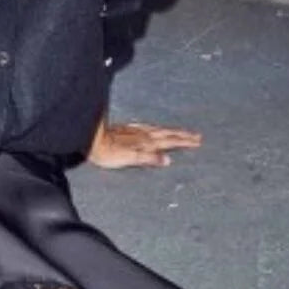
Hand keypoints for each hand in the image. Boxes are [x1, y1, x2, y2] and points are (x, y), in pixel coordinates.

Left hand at [87, 120, 201, 169]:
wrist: (91, 139)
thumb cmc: (108, 152)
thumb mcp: (130, 158)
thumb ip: (149, 158)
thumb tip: (168, 160)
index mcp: (146, 141)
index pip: (170, 141)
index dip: (184, 141)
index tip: (197, 140)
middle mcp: (143, 134)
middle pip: (168, 133)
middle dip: (182, 135)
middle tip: (196, 136)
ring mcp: (135, 130)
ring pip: (159, 130)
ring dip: (172, 131)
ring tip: (181, 132)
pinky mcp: (127, 129)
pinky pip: (149, 128)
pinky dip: (157, 129)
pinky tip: (154, 129)